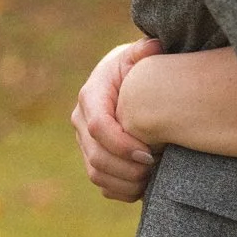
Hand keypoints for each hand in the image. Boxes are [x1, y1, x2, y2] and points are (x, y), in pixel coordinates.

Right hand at [72, 37, 161, 202]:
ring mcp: (84, 142)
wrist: (128, 82)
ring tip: (151, 178)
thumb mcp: (140, 56)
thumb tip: (154, 46)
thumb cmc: (138, 68)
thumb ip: (145, 52)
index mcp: (91, 96)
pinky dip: (122, 191)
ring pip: (96, 174)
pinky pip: (102, 184)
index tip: (150, 152)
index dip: (122, 145)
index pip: (100, 128)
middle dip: (126, 167)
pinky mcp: (92, 158)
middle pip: (97, 156)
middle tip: (155, 168)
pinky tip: (144, 186)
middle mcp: (81, 121)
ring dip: (125, 182)